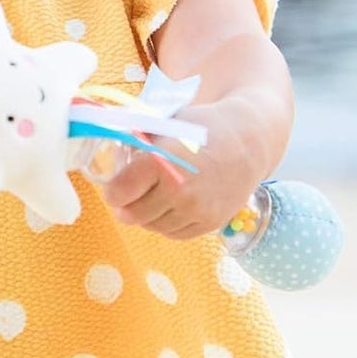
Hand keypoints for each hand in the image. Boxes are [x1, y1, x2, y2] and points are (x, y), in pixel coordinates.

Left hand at [99, 103, 259, 240]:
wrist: (250, 140)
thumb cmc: (205, 127)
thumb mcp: (168, 123)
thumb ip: (138, 137)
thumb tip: (106, 137)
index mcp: (161, 163)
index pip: (119, 192)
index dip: (112, 191)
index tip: (113, 188)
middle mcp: (178, 191)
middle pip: (133, 214)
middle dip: (125, 206)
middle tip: (125, 199)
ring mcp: (196, 210)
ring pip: (152, 226)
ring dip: (146, 216)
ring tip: (149, 200)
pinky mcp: (210, 223)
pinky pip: (175, 234)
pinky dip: (166, 224)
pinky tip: (168, 208)